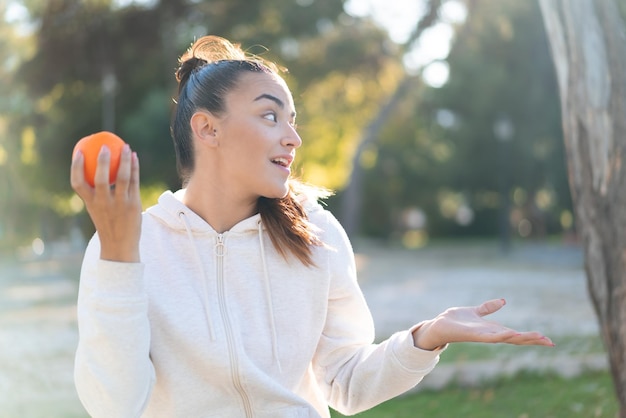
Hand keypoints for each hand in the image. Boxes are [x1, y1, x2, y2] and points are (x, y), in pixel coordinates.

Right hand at [71, 144, 141, 261]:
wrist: (120, 246)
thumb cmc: (108, 223)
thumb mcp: (97, 209)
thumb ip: (97, 193)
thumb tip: (99, 169)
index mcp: (89, 203)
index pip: (77, 183)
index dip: (76, 166)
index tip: (79, 151)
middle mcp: (103, 203)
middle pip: (100, 178)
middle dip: (102, 160)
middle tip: (106, 146)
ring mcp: (119, 204)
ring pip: (122, 178)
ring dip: (125, 160)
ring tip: (127, 147)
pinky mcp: (133, 205)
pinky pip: (134, 182)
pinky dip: (134, 168)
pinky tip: (135, 158)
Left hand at [412, 299, 553, 349]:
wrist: (439, 325)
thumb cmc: (456, 320)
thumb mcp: (475, 311)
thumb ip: (488, 308)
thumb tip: (503, 301)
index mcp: (493, 329)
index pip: (516, 334)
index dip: (531, 337)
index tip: (548, 340)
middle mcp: (490, 335)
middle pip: (516, 339)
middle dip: (532, 340)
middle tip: (550, 342)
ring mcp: (483, 336)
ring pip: (506, 338)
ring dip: (521, 338)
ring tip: (538, 338)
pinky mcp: (473, 335)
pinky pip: (490, 337)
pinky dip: (501, 336)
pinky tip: (512, 334)